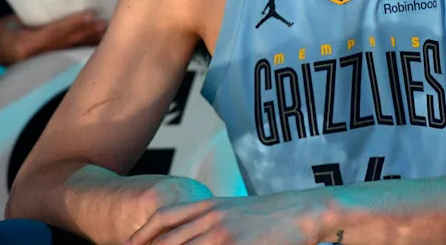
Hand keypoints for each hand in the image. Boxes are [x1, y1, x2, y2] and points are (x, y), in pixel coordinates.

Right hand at [0, 11, 105, 64]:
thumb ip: (38, 16)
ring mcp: (39, 65)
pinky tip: (96, 43)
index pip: (53, 32)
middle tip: (105, 22)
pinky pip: (66, 55)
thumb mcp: (14, 18)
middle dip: (87, 33)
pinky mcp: (45, 67)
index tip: (90, 14)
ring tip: (105, 31)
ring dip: (88, 42)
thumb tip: (66, 1)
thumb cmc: (3, 26)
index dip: (73, 23)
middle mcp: (32, 58)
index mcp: (22, 44)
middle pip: (65, 43)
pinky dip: (81, 48)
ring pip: (69, 51)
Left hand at [125, 192, 324, 244]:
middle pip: (166, 240)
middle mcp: (210, 217)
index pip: (163, 218)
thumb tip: (192, 234)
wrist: (304, 211)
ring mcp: (222, 233)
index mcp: (209, 205)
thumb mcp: (235, 211)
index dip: (141, 234)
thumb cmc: (272, 215)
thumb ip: (211, 221)